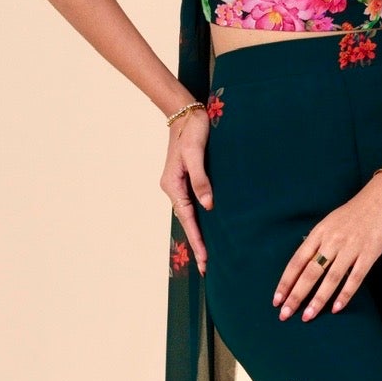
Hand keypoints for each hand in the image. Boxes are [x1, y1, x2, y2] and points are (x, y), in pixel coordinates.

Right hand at [161, 103, 212, 271]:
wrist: (185, 112)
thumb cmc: (193, 130)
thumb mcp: (196, 153)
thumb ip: (201, 179)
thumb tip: (208, 205)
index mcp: (172, 184)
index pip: (187, 218)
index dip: (196, 240)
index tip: (204, 259)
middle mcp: (173, 188)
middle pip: (186, 221)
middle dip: (196, 244)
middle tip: (206, 268)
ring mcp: (178, 184)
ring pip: (188, 215)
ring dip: (197, 234)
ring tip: (206, 255)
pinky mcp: (185, 179)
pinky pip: (191, 205)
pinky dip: (197, 220)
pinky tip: (205, 229)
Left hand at [274, 173, 381, 320]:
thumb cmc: (358, 210)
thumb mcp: (332, 222)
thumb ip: (320, 241)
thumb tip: (307, 263)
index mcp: (320, 232)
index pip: (297, 261)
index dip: (286, 282)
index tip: (276, 300)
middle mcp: (332, 240)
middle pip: (310, 272)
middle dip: (296, 295)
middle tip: (285, 314)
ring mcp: (352, 247)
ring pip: (330, 277)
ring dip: (318, 299)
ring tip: (307, 316)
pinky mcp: (370, 252)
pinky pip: (355, 277)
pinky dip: (345, 294)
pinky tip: (336, 308)